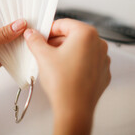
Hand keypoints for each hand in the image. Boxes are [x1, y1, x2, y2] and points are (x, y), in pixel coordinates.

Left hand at [0, 19, 26, 100]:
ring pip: (9, 42)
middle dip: (17, 25)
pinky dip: (18, 53)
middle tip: (33, 19)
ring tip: (34, 32)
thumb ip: (1, 34)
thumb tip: (19, 25)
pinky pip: (10, 56)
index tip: (24, 8)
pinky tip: (28, 48)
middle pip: (5, 28)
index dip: (9, 12)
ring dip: (19, 39)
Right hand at [24, 18, 110, 134]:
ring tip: (53, 62)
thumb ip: (35, 40)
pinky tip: (65, 72)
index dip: (49, 29)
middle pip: (73, 35)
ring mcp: (103, 59)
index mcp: (86, 34)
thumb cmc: (63, 83)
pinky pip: (88, 61)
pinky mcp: (103, 72)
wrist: (74, 110)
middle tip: (43, 49)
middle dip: (57, 41)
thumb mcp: (43, 56)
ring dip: (66, 52)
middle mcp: (99, 44)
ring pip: (81, 48)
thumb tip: (31, 34)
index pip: (64, 24)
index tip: (40, 36)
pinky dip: (76, 63)